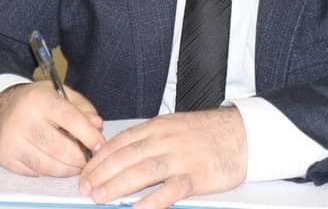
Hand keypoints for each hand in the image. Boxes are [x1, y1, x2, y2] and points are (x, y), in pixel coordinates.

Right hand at [0, 81, 103, 176]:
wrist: (2, 109)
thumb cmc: (37, 102)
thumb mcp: (61, 94)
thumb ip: (83, 108)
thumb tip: (97, 126)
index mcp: (39, 99)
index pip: (70, 119)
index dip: (89, 135)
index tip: (100, 145)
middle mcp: (22, 119)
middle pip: (60, 148)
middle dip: (80, 158)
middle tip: (89, 159)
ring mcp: (12, 140)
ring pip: (49, 165)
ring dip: (68, 169)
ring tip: (77, 164)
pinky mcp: (6, 157)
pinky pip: (37, 173)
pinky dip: (52, 172)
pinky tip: (58, 164)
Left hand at [78, 108, 246, 208]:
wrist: (243, 134)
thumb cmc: (206, 133)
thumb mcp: (174, 127)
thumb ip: (149, 139)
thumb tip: (119, 156)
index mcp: (158, 126)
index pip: (120, 141)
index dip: (99, 158)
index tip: (84, 172)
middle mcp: (166, 139)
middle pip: (126, 156)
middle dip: (101, 173)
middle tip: (85, 188)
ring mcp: (182, 157)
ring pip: (142, 170)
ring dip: (117, 185)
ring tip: (99, 197)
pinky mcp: (197, 176)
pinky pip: (170, 190)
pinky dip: (151, 201)